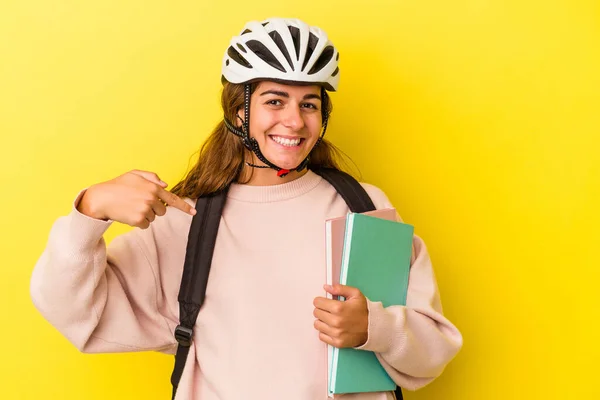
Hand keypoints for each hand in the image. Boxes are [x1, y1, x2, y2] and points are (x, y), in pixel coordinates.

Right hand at [77, 169, 195, 228]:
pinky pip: (146, 225)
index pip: (172, 198)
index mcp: (153, 187)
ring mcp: (145, 210)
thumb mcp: (134, 174)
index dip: (184, 207)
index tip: (194, 212)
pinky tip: (129, 214)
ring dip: (145, 215)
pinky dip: (139, 222)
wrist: (100, 198)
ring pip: (153, 218)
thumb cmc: (117, 185)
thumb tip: (166, 185)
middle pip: (163, 211)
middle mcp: (151, 198)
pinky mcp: (138, 220)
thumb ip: (152, 177)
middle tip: (138, 203)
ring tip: (131, 207)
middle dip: (154, 209)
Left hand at [313, 284, 368, 347]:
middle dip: (321, 310)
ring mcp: (336, 333)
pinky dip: (325, 332)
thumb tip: (326, 287)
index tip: (325, 302)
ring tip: (331, 319)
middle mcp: (336, 321)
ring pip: (317, 324)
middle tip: (330, 310)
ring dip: (322, 321)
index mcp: (339, 308)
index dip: (321, 300)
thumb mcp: (355, 294)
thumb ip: (340, 288)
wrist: (373, 328)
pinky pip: (321, 336)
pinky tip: (333, 328)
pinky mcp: (337, 342)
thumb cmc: (363, 311)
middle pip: (316, 313)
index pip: (317, 302)